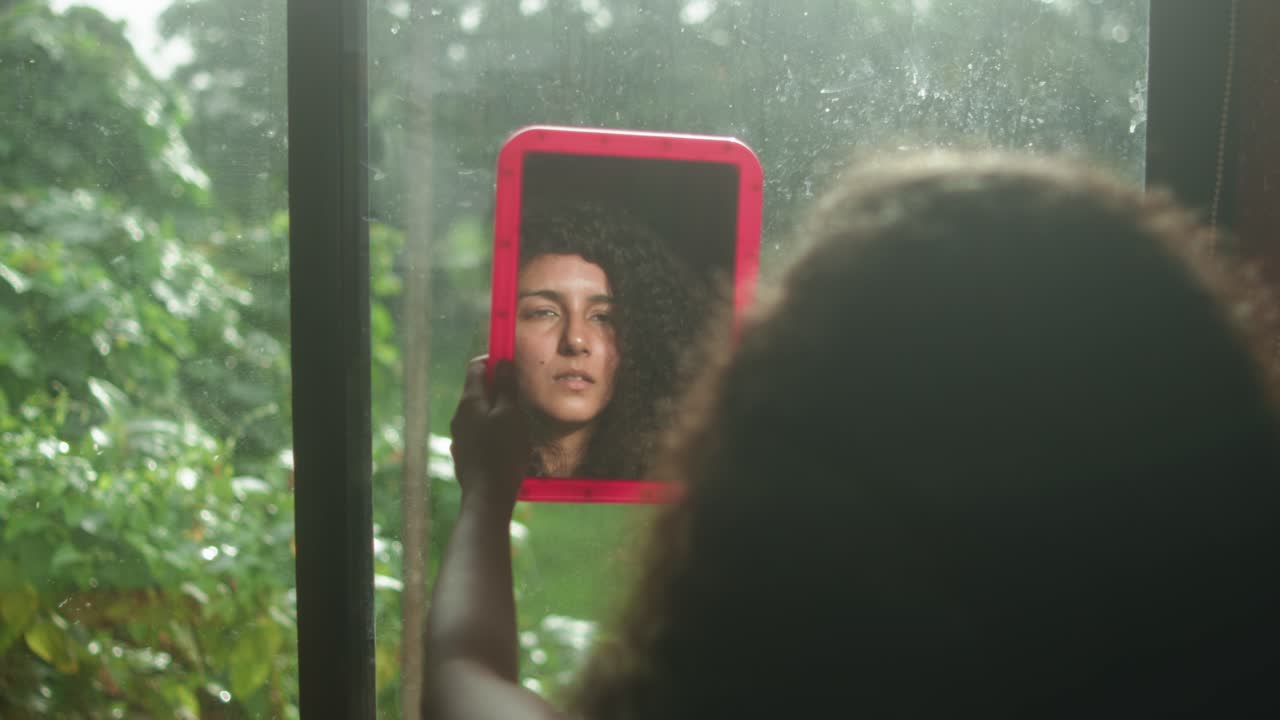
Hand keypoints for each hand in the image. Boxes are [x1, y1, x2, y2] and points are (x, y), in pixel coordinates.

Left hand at [449, 355, 529, 508]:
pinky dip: (492, 430)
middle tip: (521, 397)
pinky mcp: (465, 452)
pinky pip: (479, 431)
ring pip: (479, 412)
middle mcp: (459, 415)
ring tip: (518, 424)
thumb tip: (502, 361)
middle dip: (498, 388)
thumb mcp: (510, 414)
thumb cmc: (503, 452)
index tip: (513, 368)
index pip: (476, 367)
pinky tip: (507, 444)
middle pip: (477, 390)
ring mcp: (460, 435)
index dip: (494, 361)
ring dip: (497, 411)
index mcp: (469, 401)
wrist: (487, 497)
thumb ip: (505, 387)